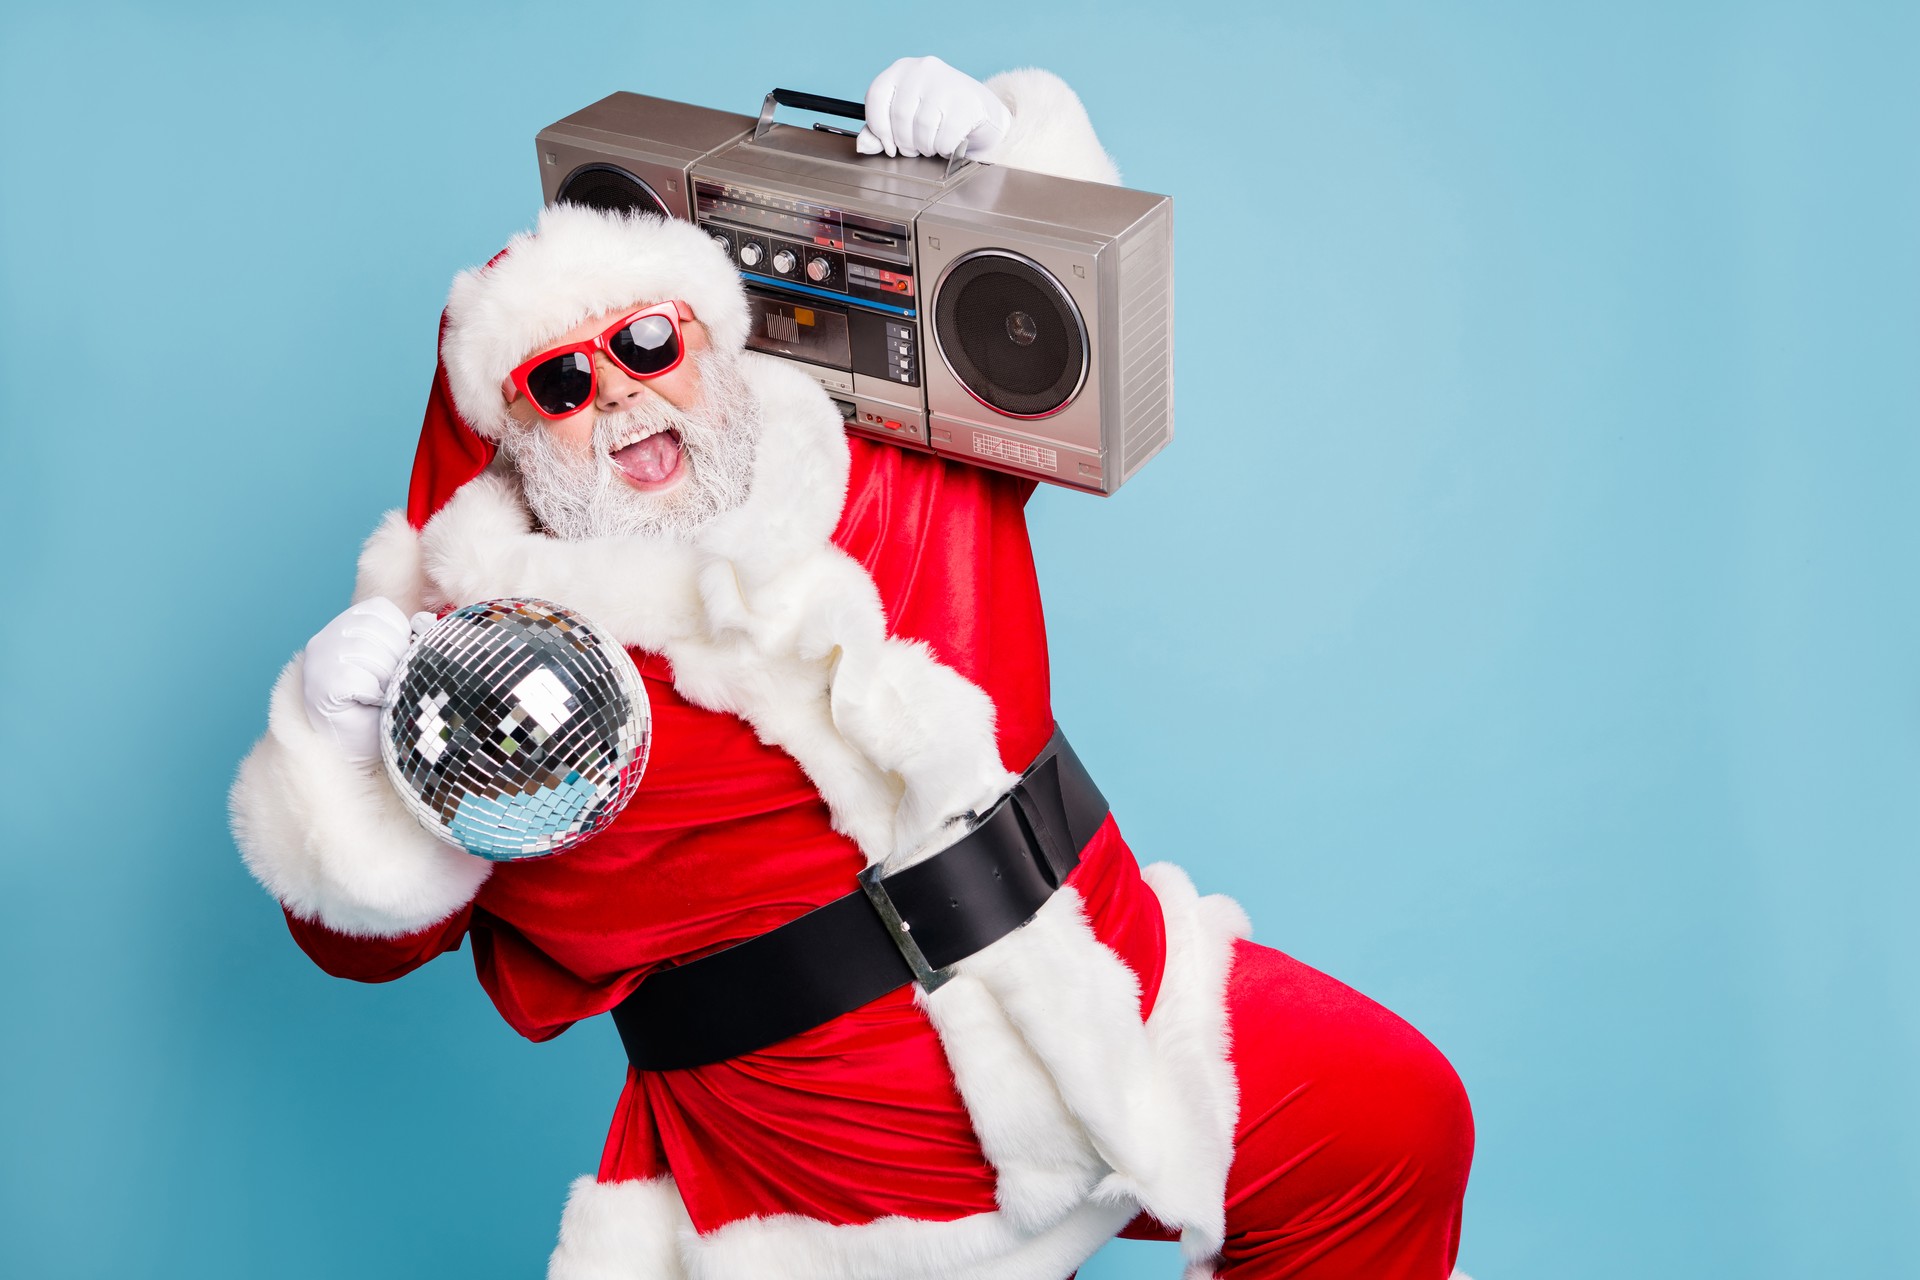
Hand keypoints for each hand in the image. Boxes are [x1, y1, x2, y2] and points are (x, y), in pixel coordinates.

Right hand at [300, 597, 413, 763]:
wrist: (355, 750)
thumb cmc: (380, 708)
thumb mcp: (398, 664)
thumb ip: (408, 640)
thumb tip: (425, 621)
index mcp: (344, 625)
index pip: (381, 610)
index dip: (398, 638)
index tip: (392, 665)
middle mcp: (325, 637)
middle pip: (377, 631)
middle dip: (393, 661)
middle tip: (385, 685)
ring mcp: (318, 661)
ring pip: (371, 655)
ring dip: (384, 680)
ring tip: (376, 696)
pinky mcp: (319, 685)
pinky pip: (361, 681)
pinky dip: (373, 696)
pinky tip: (366, 705)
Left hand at [856, 56, 1010, 160]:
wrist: (982, 111)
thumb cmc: (940, 114)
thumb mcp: (906, 118)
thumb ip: (881, 130)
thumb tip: (863, 145)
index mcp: (901, 69)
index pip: (876, 97)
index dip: (878, 128)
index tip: (888, 146)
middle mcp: (922, 69)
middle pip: (899, 117)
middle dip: (905, 142)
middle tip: (915, 148)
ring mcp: (945, 83)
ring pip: (921, 129)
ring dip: (925, 147)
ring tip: (932, 145)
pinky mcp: (966, 102)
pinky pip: (944, 138)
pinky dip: (943, 149)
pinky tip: (948, 143)